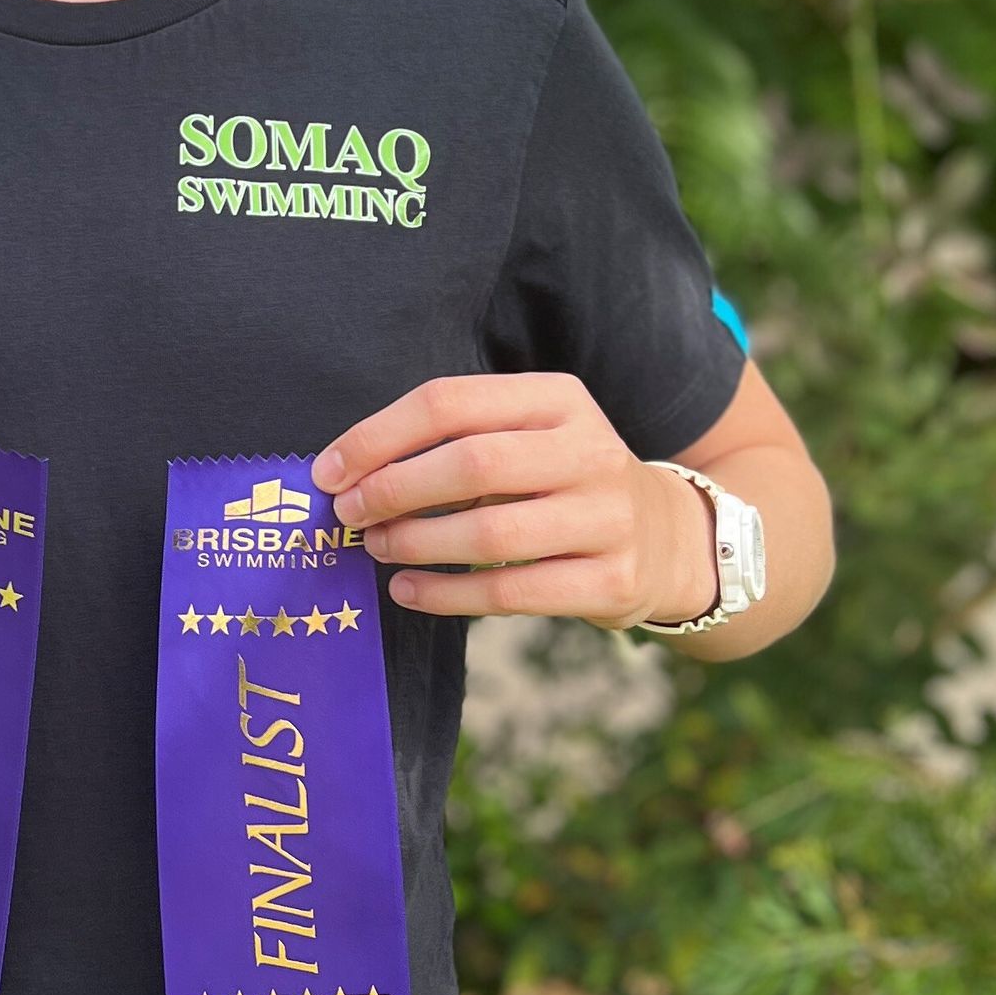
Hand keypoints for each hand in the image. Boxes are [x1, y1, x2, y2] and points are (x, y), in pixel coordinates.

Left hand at [309, 372, 717, 627]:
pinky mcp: (611, 580)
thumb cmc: (561, 482)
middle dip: (392, 490)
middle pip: (470, 464)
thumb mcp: (526, 437)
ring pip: (489, 535)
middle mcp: (589, 450)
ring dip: (416, 544)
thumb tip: (346, 472)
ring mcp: (607, 517)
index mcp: (558, 398)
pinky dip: (445, 596)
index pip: (450, 401)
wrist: (666, 538)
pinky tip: (408, 590)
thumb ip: (452, 441)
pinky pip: (510, 592)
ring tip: (378, 548)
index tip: (329, 471)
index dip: (377, 436)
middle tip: (349, 514)